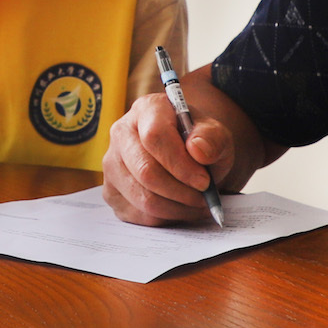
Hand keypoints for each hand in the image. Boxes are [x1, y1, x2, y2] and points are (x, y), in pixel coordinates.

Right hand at [102, 91, 228, 225]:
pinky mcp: (111, 192)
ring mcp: (112, 164)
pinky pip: (138, 215)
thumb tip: (198, 150)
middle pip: (145, 171)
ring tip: (196, 204)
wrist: (188, 158)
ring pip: (142, 198)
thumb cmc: (199, 143)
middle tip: (203, 197)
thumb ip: (212, 138)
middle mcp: (121, 133)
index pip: (155, 136)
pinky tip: (180, 208)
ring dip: (176, 208)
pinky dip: (165, 218)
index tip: (203, 181)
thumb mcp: (216, 135)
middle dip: (180, 191)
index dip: (180, 163)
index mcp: (146, 110)